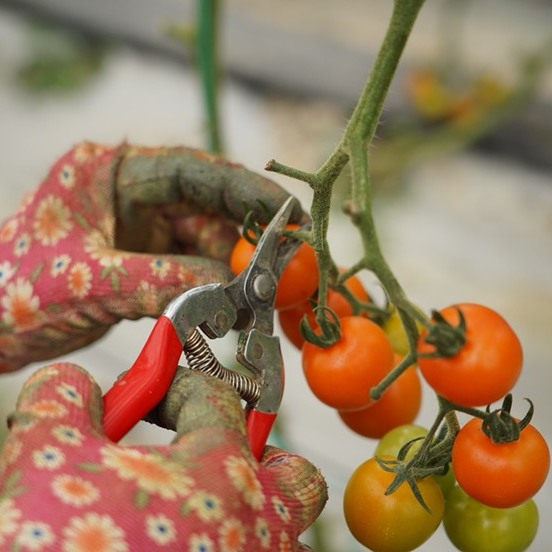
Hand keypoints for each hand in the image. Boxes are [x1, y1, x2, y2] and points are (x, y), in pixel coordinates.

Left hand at [0, 142, 302, 370]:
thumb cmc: (12, 291)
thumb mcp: (89, 281)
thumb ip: (159, 278)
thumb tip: (227, 284)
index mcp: (112, 173)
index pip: (194, 171)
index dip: (246, 189)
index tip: (287, 211)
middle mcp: (134, 195)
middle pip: (209, 208)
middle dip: (246, 239)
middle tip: (283, 267)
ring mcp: (143, 229)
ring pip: (207, 242)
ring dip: (233, 271)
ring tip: (255, 299)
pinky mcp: (147, 259)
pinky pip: (194, 268)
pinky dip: (214, 289)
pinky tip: (230, 307)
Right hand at [0, 363, 326, 549]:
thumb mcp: (46, 463)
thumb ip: (62, 404)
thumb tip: (70, 382)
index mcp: (221, 471)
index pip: (215, 397)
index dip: (174, 384)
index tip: (142, 392)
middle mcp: (259, 525)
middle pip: (295, 475)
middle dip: (262, 456)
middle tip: (215, 456)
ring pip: (287, 531)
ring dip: (254, 510)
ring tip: (198, 509)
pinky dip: (236, 549)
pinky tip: (186, 548)